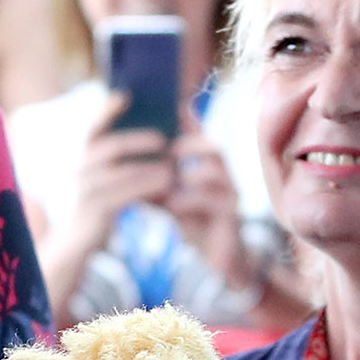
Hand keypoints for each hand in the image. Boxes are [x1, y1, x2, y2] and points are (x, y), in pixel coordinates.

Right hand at [67, 91, 174, 255]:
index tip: (126, 95)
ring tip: (173, 167)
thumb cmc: (102, 202)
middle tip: (165, 139)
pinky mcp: (97, 208)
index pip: (94, 126)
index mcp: (85, 154)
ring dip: (150, 168)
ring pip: (123, 171)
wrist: (80, 239)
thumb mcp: (106, 176)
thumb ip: (123, 156)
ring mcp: (87, 188)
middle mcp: (82, 167)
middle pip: (112, 146)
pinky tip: (167, 186)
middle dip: (140, 140)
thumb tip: (158, 133)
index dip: (108, 110)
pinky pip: (126, 194)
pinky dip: (148, 189)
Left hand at [167, 119, 249, 286]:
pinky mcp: (232, 216)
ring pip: (217, 173)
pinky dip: (191, 201)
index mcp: (210, 168)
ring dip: (190, 175)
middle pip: (215, 149)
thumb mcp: (171, 197)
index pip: (202, 138)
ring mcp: (231, 195)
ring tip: (168, 184)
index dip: (191, 122)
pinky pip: (215, 202)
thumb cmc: (193, 220)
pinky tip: (173, 206)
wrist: (217, 254)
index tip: (176, 106)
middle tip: (169, 152)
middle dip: (191, 146)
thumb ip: (156, 180)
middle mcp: (224, 177)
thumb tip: (126, 164)